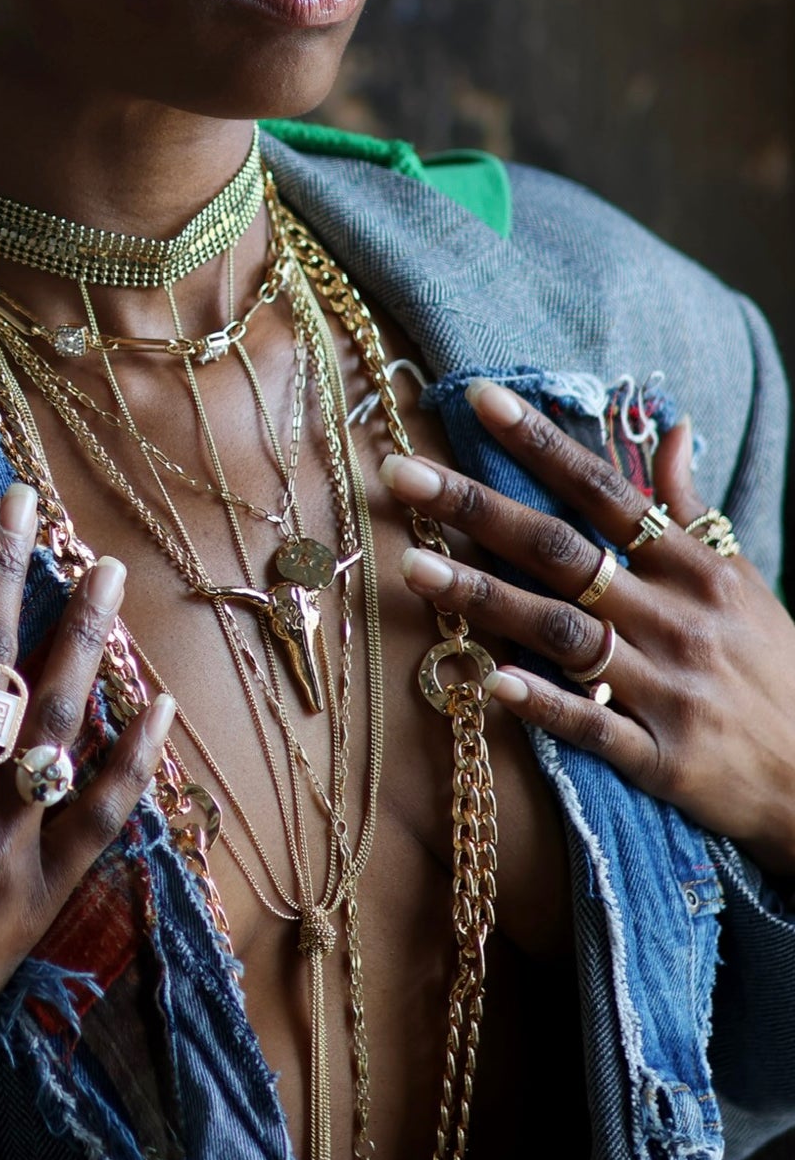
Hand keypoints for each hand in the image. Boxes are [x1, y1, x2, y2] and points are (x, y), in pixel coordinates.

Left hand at [381, 382, 794, 879]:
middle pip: (564, 552)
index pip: (605, 492)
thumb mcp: (743, 578)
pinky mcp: (662, 758)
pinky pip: (593, 727)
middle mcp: (675, 618)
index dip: (541, 445)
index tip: (480, 401)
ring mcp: (667, 688)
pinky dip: (544, 705)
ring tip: (413, 569)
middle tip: (401, 476)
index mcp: (694, 568)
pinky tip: (489, 683)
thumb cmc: (775, 667)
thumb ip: (691, 507)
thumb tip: (671, 427)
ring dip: (486, 599)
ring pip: (563, 633)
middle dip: (479, 511)